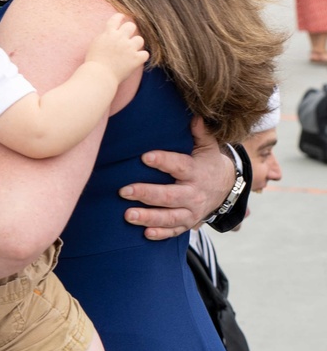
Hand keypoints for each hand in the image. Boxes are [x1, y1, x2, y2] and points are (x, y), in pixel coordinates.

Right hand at [86, 13, 146, 83]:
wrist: (99, 75)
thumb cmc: (94, 62)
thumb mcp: (96, 43)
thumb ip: (105, 36)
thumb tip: (111, 32)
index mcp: (109, 33)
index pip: (116, 18)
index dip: (120, 17)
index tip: (122, 17)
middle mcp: (120, 38)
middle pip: (131, 26)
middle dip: (130, 30)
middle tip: (128, 37)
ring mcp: (129, 48)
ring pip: (140, 40)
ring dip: (136, 44)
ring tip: (131, 50)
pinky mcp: (136, 59)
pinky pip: (145, 54)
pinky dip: (141, 57)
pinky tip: (137, 60)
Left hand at [122, 116, 233, 238]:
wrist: (226, 188)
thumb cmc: (208, 163)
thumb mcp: (208, 146)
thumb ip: (200, 132)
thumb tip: (196, 116)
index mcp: (195, 171)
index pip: (179, 166)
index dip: (163, 161)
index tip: (145, 157)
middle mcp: (194, 193)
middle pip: (169, 196)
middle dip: (146, 194)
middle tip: (124, 191)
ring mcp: (192, 211)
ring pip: (170, 217)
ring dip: (149, 218)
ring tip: (128, 215)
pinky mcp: (188, 223)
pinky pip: (174, 231)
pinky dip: (161, 234)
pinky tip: (145, 234)